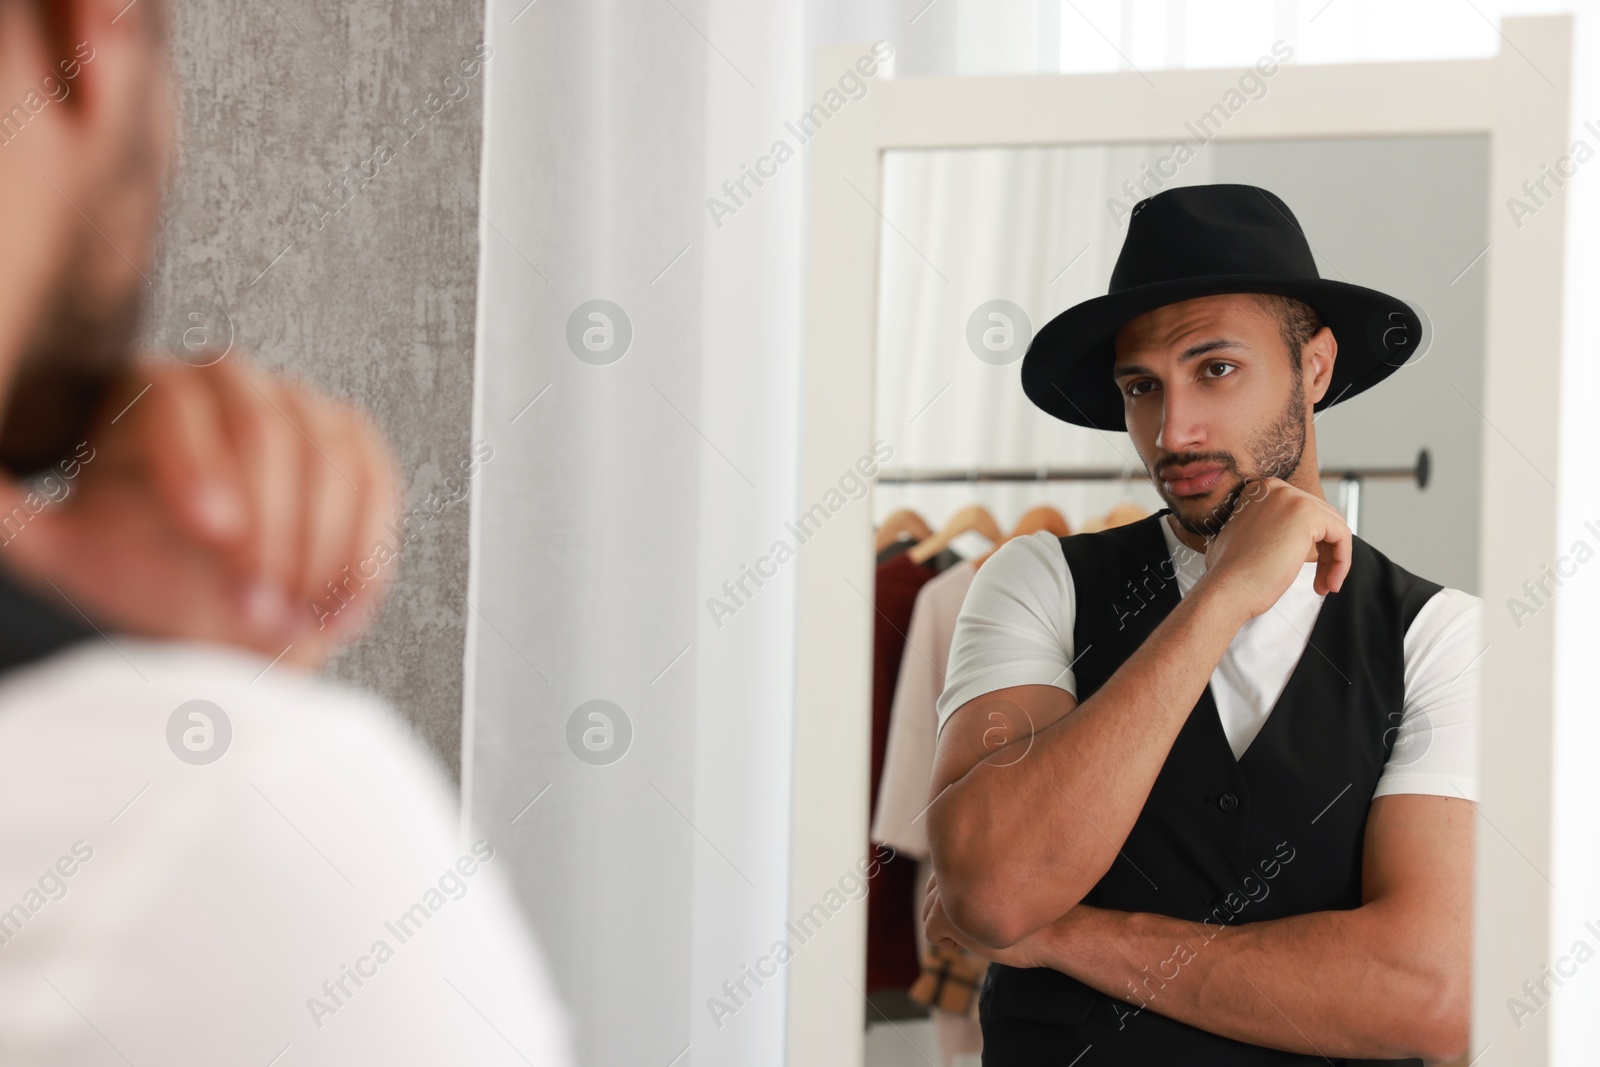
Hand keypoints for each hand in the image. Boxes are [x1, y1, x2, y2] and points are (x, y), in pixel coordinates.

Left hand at [0, 354, 401, 668]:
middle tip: (255, 605)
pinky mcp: (356, 446)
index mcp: (146, 394)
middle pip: (266, 422)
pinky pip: (375, 481)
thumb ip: (13, 520)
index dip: (201, 463)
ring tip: (290, 620)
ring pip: (329, 454)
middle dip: (270, 526)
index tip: (213, 535)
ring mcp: (301, 408)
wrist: (208, 620)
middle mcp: (228, 384)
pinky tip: (341, 607)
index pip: (179, 400)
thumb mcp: (61, 555)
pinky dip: (366, 549)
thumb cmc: (133, 584)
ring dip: (320, 548)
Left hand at [923, 873, 1053, 968]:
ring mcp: (945, 890)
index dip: (959, 898)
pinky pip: (931, 934)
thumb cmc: (1034, 909)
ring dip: (951, 927)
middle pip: (930, 896)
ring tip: (981, 929)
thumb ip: (977, 874)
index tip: (985, 904)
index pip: (942, 878)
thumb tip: (949, 885)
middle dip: (950, 912)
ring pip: (928, 914)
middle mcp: (952, 866)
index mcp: (967, 853)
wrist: (1053, 930)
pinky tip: (975, 941)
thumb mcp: (1003, 880)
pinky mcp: (942, 915)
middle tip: (982, 920)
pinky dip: (949, 944)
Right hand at [1199, 477, 1351, 615]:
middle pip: (1321, 519)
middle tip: (1320, 581)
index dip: (1311, 544)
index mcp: (1259, 491)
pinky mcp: (1308, 514)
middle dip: (1325, 553)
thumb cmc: (1232, 574)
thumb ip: (1270, 529)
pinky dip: (1342, 561)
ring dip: (1334, 560)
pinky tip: (1330, 582)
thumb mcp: (1247, 540)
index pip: (1304, 513)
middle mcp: (1275, 488)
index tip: (1307, 568)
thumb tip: (1293, 537)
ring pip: (1334, 527)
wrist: (1227, 589)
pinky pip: (1342, 535)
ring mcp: (1292, 498)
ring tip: (1324, 585)